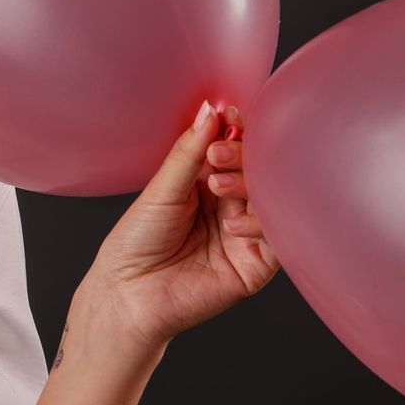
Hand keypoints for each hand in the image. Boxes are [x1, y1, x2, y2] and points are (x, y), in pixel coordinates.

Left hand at [84, 100, 280, 350]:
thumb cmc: (136, 242)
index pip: (235, 150)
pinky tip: (235, 222)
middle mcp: (231, 205)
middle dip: (244, 156)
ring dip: (251, 186)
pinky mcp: (256, 264)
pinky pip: (277, 238)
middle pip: (257, 171)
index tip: (229, 114)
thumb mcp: (162, 189)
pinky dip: (262, 223)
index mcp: (208, 183)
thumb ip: (189, 152)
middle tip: (220, 153)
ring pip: (270, 199)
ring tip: (219, 186)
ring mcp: (246, 233)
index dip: (235, 131)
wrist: (127, 293)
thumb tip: (210, 110)